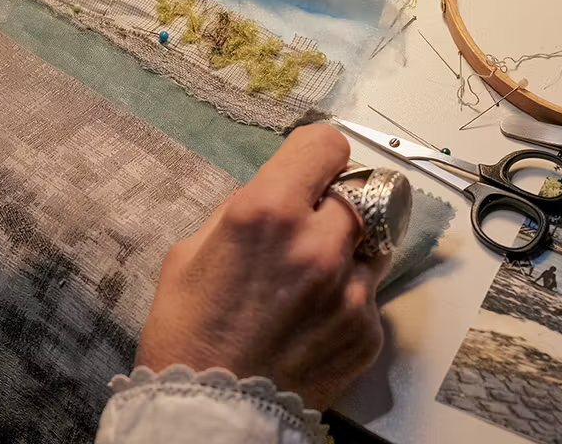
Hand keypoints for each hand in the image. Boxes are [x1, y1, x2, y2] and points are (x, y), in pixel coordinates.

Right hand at [137, 124, 389, 408]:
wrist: (212, 415)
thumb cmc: (188, 334)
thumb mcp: (190, 252)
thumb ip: (241, 211)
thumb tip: (277, 194)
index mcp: (268, 212)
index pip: (327, 145)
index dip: (316, 155)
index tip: (310, 171)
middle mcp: (319, 243)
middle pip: (360, 191)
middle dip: (336, 204)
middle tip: (311, 229)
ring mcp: (352, 290)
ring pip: (373, 243)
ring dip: (348, 251)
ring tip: (310, 282)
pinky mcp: (369, 330)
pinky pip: (369, 295)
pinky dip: (348, 300)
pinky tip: (312, 322)